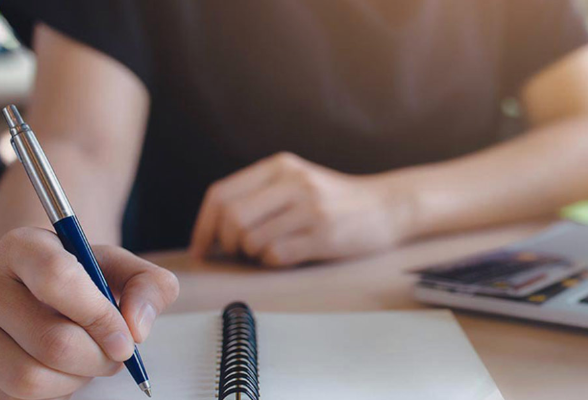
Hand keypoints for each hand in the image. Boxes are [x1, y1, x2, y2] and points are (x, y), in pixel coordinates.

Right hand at [0, 227, 179, 399]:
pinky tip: (63, 371)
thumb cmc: (85, 277)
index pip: (58, 279)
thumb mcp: (124, 268)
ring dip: (75, 379)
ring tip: (88, 361)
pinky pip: (15, 397)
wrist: (40, 289)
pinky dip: (53, 392)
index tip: (127, 340)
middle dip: (97, 358)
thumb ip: (149, 286)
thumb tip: (137, 328)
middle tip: (115, 354)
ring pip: (30, 378)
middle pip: (51, 341)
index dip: (100, 317)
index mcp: (22, 246)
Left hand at [191, 152, 409, 266]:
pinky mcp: (323, 234)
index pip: (222, 194)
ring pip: (251, 239)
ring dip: (253, 254)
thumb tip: (212, 230)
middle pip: (232, 217)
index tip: (202, 248)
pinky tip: (289, 254)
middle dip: (227, 243)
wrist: (385, 206)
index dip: (203, 226)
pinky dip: (273, 262)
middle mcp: (292, 181)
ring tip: (270, 250)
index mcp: (279, 166)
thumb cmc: (333, 200)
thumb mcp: (295, 182)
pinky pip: (276, 255)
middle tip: (238, 252)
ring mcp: (309, 207)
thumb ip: (259, 195)